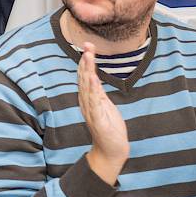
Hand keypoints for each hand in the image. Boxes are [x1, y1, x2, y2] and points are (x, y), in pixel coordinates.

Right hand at [77, 46, 128, 185]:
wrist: (111, 151)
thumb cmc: (109, 129)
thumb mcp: (105, 106)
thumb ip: (98, 92)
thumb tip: (93, 77)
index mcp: (89, 99)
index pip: (85, 76)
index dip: (86, 61)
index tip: (88, 46)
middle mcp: (87, 103)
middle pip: (84, 78)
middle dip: (85, 61)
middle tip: (86, 45)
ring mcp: (91, 111)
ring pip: (87, 87)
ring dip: (88, 71)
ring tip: (88, 56)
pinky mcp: (98, 120)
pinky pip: (94, 102)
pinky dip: (92, 90)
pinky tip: (92, 79)